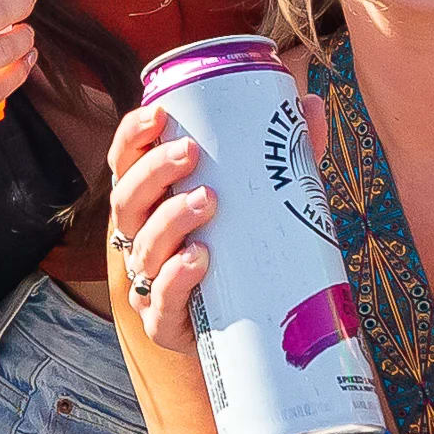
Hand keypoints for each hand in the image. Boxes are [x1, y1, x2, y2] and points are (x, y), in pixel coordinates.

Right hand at [101, 94, 315, 352]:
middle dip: (153, 172)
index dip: (132, 136)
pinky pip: (160, 302)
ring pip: (142, 247)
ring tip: (206, 200)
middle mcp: (140, 237)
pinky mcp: (164, 323)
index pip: (126, 162)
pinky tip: (198, 259)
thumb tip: (308, 104)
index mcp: (152, 201)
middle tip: (190, 152)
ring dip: (169, 220)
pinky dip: (175, 278)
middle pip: (126, 200)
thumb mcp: (264, 198)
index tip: (160, 114)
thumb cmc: (246, 249)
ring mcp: (148, 282)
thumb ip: (283, 155)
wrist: (250, 329)